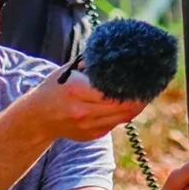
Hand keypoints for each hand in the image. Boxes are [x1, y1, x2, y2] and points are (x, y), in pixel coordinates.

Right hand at [24, 68, 145, 143]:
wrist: (37, 118)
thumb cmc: (55, 88)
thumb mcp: (69, 70)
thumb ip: (92, 65)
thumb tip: (118, 53)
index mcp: (77, 90)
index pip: (113, 92)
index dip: (133, 88)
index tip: (145, 78)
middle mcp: (82, 111)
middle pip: (122, 107)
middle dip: (140, 98)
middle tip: (151, 86)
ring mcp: (86, 127)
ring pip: (121, 118)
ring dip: (135, 107)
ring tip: (145, 94)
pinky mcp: (90, 136)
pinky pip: (114, 125)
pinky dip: (123, 115)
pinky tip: (129, 104)